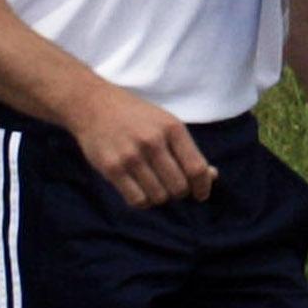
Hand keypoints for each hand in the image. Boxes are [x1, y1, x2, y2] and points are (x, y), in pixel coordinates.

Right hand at [66, 81, 216, 208]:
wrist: (95, 105)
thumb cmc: (137, 117)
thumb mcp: (167, 124)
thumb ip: (188, 151)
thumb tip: (212, 177)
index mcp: (172, 129)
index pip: (196, 168)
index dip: (203, 186)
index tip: (201, 194)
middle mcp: (153, 142)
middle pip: (179, 187)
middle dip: (180, 193)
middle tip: (172, 186)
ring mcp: (131, 156)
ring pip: (159, 197)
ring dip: (160, 198)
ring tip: (155, 186)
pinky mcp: (112, 168)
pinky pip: (137, 200)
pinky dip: (143, 202)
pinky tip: (141, 191)